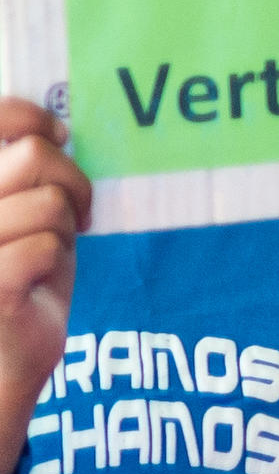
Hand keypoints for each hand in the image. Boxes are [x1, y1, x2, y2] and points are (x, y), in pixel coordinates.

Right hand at [0, 99, 89, 445]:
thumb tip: (53, 128)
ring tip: (46, 254)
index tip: (55, 132)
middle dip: (72, 185)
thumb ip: (28, 174)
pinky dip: (55, 262)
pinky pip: (47, 245)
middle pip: (33, 157)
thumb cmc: (18, 278)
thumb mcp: (22, 214)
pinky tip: (34, 282)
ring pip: (48, 203)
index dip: (26, 116)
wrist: (0, 358)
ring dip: (64, 230)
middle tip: (75, 215)